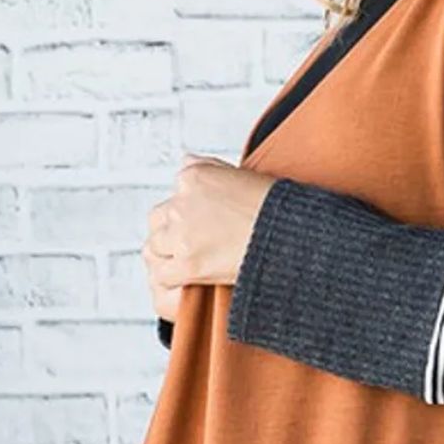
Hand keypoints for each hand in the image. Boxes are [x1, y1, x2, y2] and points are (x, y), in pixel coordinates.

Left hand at [143, 154, 276, 324]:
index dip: (181, 216)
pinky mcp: (188, 263)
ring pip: (154, 248)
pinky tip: (184, 283)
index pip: (171, 196)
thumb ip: (207, 167)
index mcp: (192, 177)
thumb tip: (185, 161)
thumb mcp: (239, 173)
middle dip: (168, 235)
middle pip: (156, 221)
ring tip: (184, 266)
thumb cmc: (275, 208)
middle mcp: (182, 203)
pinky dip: (171, 281)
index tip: (195, 228)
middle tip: (187, 248)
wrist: (289, 234)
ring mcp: (182, 234)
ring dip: (167, 258)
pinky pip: (163, 276)